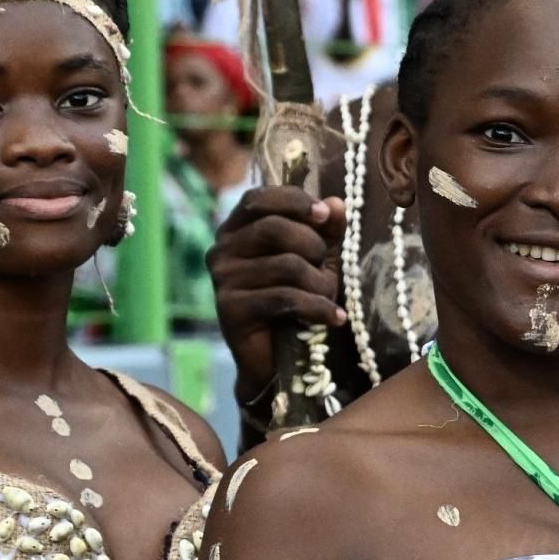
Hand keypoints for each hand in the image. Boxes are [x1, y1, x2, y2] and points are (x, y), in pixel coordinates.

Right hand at [208, 186, 347, 402]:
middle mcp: (221, 250)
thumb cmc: (297, 300)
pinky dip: (318, 308)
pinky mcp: (230, 309)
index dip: (293, 201)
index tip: (324, 214)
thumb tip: (336, 204)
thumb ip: (326, 230)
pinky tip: (336, 318)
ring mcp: (222, 280)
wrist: (276, 360)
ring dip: (320, 283)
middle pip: (274, 228)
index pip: (258, 199)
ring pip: (286, 265)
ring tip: (329, 298)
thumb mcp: (317, 260)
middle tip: (327, 271)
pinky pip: (285, 298)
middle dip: (314, 248)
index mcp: (236, 229)